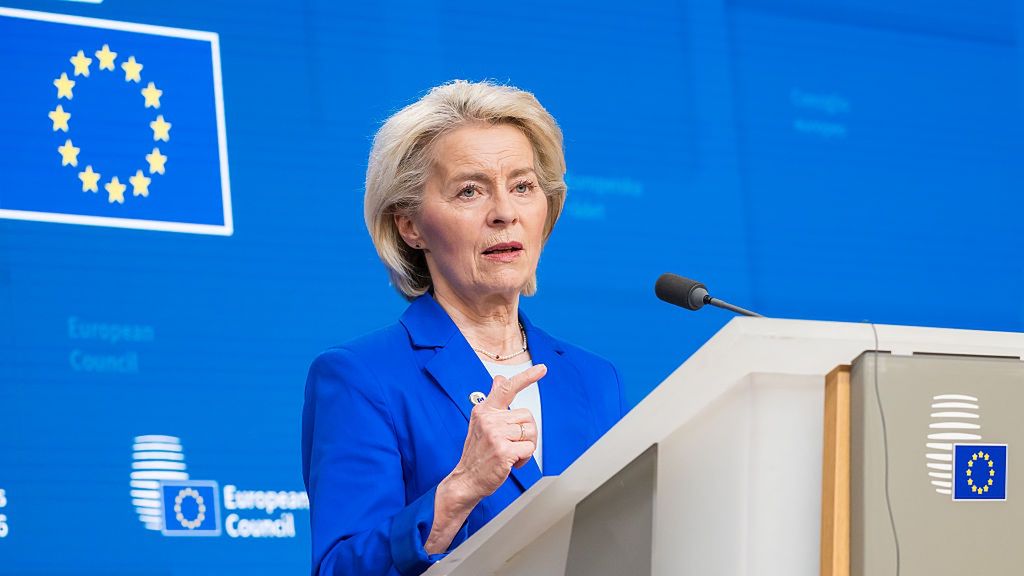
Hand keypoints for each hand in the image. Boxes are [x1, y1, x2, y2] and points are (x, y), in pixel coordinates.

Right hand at [446, 363, 545, 506]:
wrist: (465, 480)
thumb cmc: (477, 453)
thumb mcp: (480, 422)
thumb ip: (492, 400)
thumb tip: (500, 379)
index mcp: (484, 410)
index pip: (507, 388)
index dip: (527, 377)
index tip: (541, 368)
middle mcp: (489, 419)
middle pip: (527, 417)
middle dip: (525, 433)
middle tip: (511, 444)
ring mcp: (495, 435)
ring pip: (530, 432)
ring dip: (525, 447)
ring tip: (509, 454)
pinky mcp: (503, 451)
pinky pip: (529, 449)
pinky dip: (524, 459)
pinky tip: (511, 463)